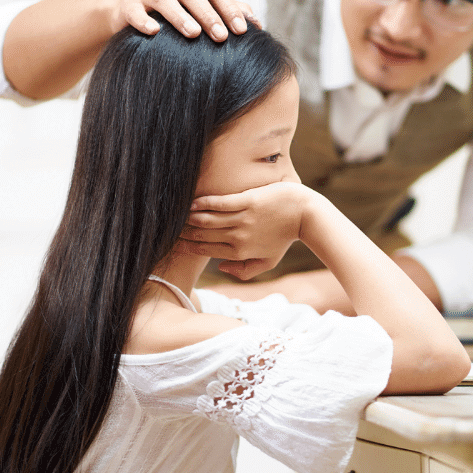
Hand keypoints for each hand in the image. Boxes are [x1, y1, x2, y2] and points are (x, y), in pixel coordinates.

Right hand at [110, 0, 260, 40]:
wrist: (131, 9)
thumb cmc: (176, 9)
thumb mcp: (201, 6)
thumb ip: (227, 10)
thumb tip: (257, 23)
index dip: (230, 9)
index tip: (242, 31)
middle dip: (209, 15)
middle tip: (222, 37)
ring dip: (180, 16)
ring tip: (194, 34)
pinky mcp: (128, 5)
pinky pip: (135, 11)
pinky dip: (144, 21)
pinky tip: (154, 32)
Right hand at [182, 182, 311, 278]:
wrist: (303, 214)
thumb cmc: (285, 239)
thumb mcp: (268, 262)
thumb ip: (244, 271)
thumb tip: (221, 268)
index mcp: (240, 252)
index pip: (206, 250)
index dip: (188, 247)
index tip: (175, 242)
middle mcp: (238, 237)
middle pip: (202, 234)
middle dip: (183, 232)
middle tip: (169, 228)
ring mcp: (242, 219)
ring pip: (207, 219)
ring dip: (189, 217)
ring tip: (176, 215)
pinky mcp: (247, 201)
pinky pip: (219, 203)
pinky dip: (203, 203)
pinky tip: (191, 202)